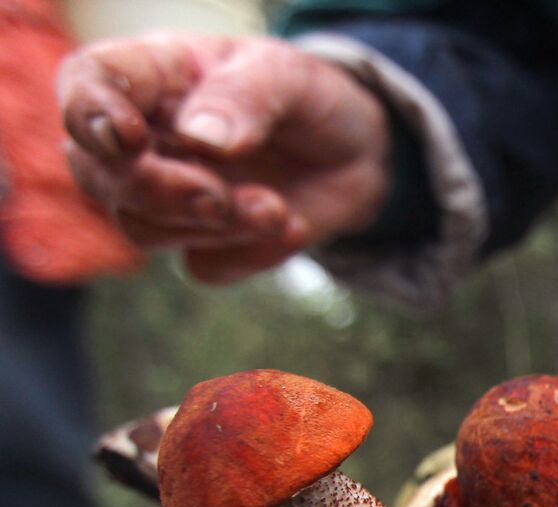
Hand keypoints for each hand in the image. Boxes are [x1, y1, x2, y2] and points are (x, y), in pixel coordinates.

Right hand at [59, 35, 390, 283]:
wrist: (358, 155)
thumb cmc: (308, 99)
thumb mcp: (290, 77)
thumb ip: (246, 97)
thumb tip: (201, 137)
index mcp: (153, 77)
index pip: (88, 84)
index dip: (90, 114)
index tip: (129, 139)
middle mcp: (146, 140)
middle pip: (101, 175)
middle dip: (159, 193)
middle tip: (219, 196)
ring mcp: (170, 197)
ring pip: (144, 229)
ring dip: (214, 227)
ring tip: (276, 208)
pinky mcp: (206, 245)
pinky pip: (206, 267)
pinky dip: (253, 254)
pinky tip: (293, 227)